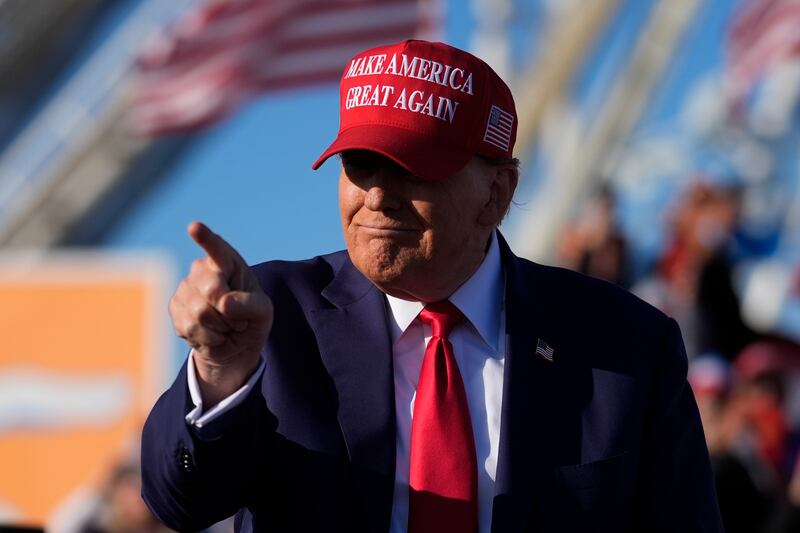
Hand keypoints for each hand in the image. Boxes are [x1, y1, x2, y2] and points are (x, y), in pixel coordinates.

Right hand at [170, 222, 272, 404]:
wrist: (234, 343)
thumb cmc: (251, 318)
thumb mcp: (263, 311)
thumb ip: (250, 305)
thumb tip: (224, 303)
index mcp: (228, 261)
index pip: (217, 248)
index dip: (205, 238)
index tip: (194, 227)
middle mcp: (202, 269)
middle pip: (212, 290)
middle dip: (230, 311)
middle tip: (238, 318)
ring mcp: (185, 288)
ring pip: (200, 312)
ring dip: (221, 327)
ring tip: (226, 326)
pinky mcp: (175, 308)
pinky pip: (191, 327)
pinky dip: (210, 337)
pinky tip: (213, 334)